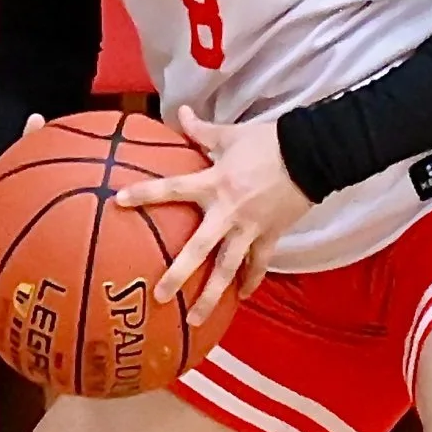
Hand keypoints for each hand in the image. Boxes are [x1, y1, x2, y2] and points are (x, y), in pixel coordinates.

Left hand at [115, 106, 309, 317]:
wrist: (312, 155)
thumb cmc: (269, 143)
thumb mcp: (231, 135)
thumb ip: (202, 131)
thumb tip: (181, 112)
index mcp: (214, 184)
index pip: (172, 189)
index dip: (146, 193)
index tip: (119, 201)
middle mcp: (228, 213)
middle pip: (199, 248)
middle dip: (179, 274)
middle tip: (159, 295)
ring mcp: (250, 229)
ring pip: (229, 269)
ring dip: (212, 295)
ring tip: (195, 319)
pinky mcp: (271, 236)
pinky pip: (258, 265)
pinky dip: (250, 281)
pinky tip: (241, 298)